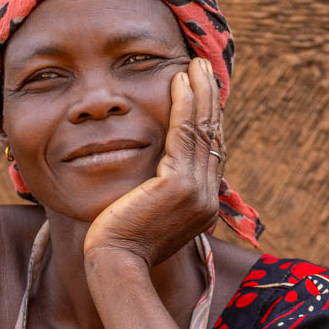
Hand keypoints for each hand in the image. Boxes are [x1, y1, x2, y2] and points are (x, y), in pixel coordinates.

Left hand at [83, 56, 223, 270]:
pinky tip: (178, 81)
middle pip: (213, 137)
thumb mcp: (146, 216)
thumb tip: (152, 181)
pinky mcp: (178, 185)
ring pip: (203, 130)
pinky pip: (184, 133)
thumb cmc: (121, 245)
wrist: (115, 263)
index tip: (201, 91)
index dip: (207, 119)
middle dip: (209, 98)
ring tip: (194, 64)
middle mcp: (206, 198)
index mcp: (202, 206)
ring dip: (199, 92)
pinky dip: (183, 104)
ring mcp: (196, 191)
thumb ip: (157, 195)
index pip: (210, 153)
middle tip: (203, 66)